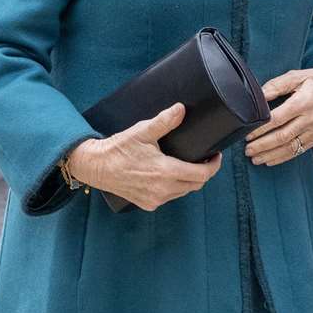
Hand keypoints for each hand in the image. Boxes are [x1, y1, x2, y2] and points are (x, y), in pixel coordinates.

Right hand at [68, 103, 221, 210]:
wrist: (96, 166)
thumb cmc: (118, 148)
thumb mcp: (142, 131)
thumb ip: (164, 121)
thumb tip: (181, 109)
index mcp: (166, 172)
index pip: (202, 175)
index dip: (214, 166)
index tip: (216, 156)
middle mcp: (163, 190)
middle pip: (196, 185)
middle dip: (203, 172)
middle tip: (204, 159)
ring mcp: (155, 199)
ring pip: (183, 192)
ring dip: (189, 181)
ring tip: (188, 166)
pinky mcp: (147, 204)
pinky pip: (169, 197)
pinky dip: (175, 188)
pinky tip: (171, 177)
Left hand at [245, 65, 312, 166]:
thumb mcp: (297, 76)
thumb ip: (276, 85)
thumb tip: (259, 95)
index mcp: (303, 102)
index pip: (277, 119)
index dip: (261, 129)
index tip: (247, 134)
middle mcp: (310, 118)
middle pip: (282, 137)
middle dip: (262, 145)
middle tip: (247, 150)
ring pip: (290, 147)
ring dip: (271, 155)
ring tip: (255, 158)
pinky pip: (299, 150)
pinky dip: (283, 157)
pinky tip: (270, 160)